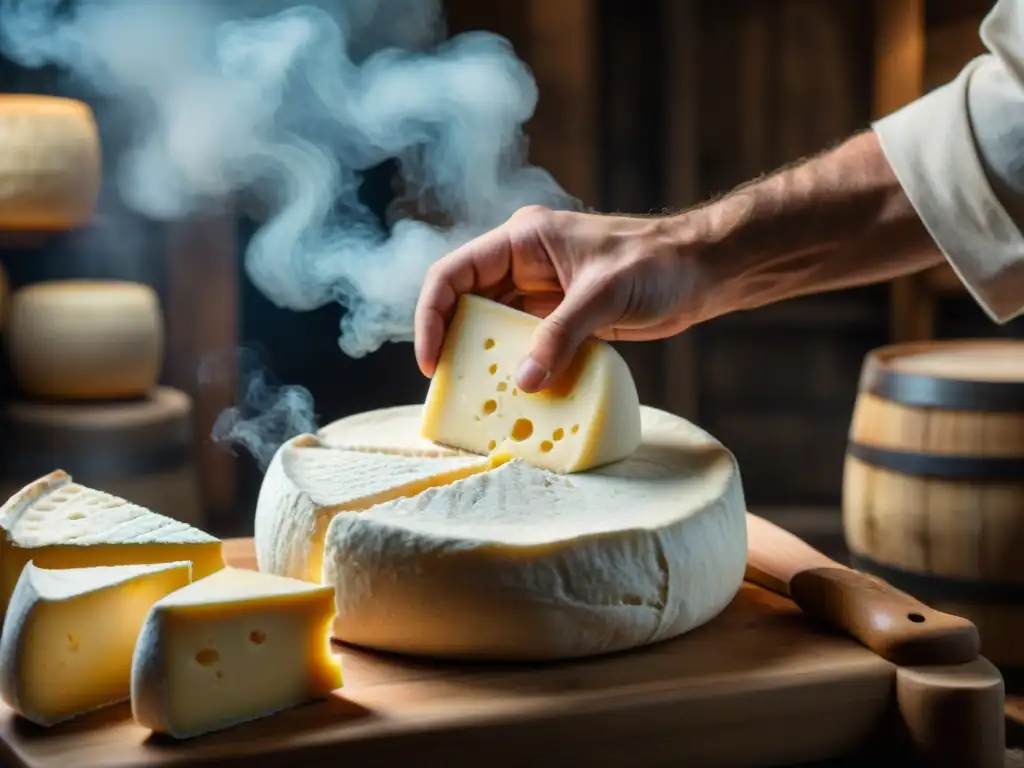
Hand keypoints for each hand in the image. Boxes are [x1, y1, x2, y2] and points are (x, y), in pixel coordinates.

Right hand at [414, 205, 703, 392]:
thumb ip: (560, 337)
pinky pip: (523, 345)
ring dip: (485, 361)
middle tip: (450, 388)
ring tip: (478, 398)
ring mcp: (540, 293)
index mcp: (523, 240)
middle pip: (465, 304)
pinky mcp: (560, 318)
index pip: (453, 273)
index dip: (432, 316)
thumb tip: (523, 382)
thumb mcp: (604, 296)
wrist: (701, 272)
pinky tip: (516, 395)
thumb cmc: (657, 265)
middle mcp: (523, 265)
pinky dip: (517, 369)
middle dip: (453, 344)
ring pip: (492, 328)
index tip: (432, 361)